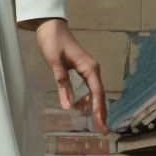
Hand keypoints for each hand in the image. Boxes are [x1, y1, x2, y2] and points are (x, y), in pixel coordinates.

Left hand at [32, 18, 108, 132]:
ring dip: (96, 107)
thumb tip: (68, 106)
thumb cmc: (53, 41)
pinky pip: (89, 87)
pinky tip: (84, 108)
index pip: (97, 92)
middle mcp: (92, 69)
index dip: (98, 109)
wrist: (51, 26)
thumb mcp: (54, 62)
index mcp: (89, 67)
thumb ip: (61, 83)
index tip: (100, 123)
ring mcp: (88, 69)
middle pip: (99, 94)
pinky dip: (89, 99)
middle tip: (103, 129)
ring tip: (97, 124)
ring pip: (95, 92)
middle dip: (101, 112)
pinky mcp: (82, 69)